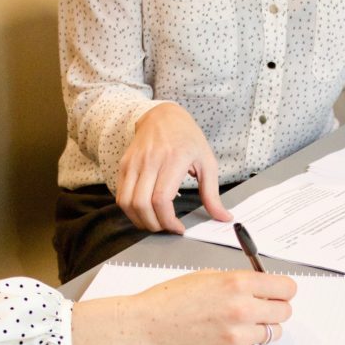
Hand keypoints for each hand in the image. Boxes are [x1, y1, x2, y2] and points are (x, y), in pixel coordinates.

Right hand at [71, 270, 296, 344]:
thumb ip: (240, 281)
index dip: (283, 289)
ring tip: (241, 323)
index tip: (278, 291)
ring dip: (262, 327)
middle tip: (261, 307)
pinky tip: (228, 335)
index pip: (286, 288)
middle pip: (285, 311)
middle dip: (275, 308)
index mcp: (238, 283)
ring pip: (273, 332)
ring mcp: (238, 335)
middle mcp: (242, 309)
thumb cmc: (171, 299)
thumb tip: (263, 285)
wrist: (147, 326)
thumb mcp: (209, 276)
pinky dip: (247, 343)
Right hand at [117, 104, 231, 233]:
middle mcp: (150, 161)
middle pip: (142, 204)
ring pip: (127, 203)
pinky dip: (130, 210)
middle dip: (154, 225)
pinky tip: (145, 211)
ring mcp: (133, 162)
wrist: (163, 116)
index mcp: (173, 159)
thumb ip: (212, 193)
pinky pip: (121, 195)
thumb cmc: (187, 138)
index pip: (161, 199)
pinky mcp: (124, 165)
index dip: (168, 221)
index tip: (178, 228)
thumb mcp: (207, 162)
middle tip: (167, 228)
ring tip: (155, 222)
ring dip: (139, 220)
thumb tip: (223, 217)